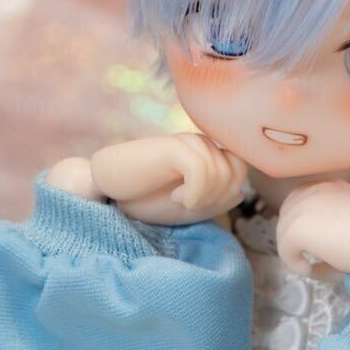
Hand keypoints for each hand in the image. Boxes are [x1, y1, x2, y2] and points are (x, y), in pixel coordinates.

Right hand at [87, 133, 245, 224]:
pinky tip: (174, 195)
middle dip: (217, 197)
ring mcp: (189, 143)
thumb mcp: (191, 206)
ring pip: (220, 174)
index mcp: (209, 153)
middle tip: (188, 202)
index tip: (202, 203)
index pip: (240, 169)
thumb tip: (239, 192)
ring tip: (176, 197)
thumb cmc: (149, 198)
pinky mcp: (174, 148)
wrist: (110, 189)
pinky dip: (193, 194)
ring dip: (202, 197)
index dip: (227, 193)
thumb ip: (218, 199)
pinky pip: (201, 172)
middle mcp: (202, 143)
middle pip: (236, 172)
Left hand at [276, 180, 349, 277]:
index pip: (298, 202)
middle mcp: (314, 190)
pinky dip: (298, 265)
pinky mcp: (298, 229)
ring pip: (285, 236)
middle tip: (318, 262)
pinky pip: (286, 252)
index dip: (303, 226)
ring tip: (326, 269)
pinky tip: (315, 271)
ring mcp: (304, 207)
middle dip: (297, 241)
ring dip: (301, 255)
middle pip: (287, 218)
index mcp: (330, 185)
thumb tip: (306, 250)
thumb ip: (330, 228)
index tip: (315, 245)